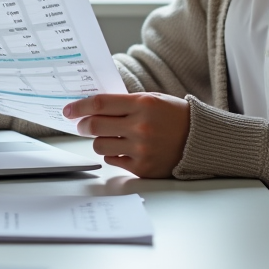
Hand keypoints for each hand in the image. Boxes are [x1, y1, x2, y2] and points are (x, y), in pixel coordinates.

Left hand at [62, 93, 189, 178]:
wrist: (200, 140)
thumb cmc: (174, 116)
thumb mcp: (152, 100)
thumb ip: (125, 103)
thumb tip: (93, 107)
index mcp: (143, 105)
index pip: (100, 104)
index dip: (79, 106)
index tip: (69, 109)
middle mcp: (141, 127)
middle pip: (95, 126)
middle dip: (83, 125)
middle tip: (81, 124)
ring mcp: (141, 150)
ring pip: (100, 146)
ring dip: (99, 140)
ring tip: (110, 136)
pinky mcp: (142, 168)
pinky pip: (113, 160)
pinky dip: (113, 154)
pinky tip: (124, 148)